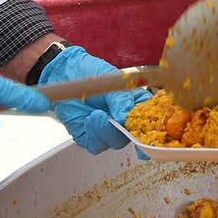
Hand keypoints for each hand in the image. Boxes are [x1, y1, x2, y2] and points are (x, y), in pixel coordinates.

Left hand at [38, 45, 152, 153]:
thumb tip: (125, 118)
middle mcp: (125, 120)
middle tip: (114, 120)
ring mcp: (109, 130)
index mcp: (137, 104)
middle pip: (133, 136)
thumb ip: (120, 99)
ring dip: (106, 131)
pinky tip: (88, 120)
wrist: (67, 74)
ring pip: (115, 142)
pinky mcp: (92, 136)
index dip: (150, 129)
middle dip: (123, 131)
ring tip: (96, 114)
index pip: (150, 120)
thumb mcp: (111, 81)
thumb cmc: (93, 73)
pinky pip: (96, 144)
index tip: (145, 132)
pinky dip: (93, 135)